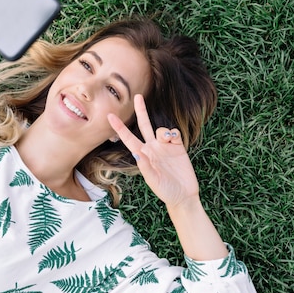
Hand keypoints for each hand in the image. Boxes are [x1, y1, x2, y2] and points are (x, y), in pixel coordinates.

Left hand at [107, 94, 199, 208]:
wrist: (184, 196)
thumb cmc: (165, 191)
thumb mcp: (154, 181)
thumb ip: (146, 167)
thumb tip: (137, 153)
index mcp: (142, 155)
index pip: (128, 138)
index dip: (119, 127)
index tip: (109, 116)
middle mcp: (152, 148)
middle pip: (144, 125)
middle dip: (141, 111)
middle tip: (138, 96)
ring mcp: (165, 147)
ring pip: (160, 129)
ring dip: (162, 131)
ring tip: (168, 140)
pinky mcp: (178, 147)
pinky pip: (173, 132)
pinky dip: (173, 133)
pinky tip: (174, 140)